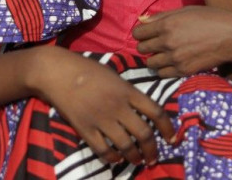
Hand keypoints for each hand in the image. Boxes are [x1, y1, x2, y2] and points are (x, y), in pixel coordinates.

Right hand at [34, 47, 175, 165]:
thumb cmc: (89, 71)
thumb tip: (145, 111)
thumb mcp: (116, 76)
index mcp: (128, 91)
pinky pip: (102, 150)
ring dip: (134, 157)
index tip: (172, 139)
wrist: (59, 73)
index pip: (156, 112)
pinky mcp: (85, 129)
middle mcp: (118, 107)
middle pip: (143, 133)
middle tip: (154, 158)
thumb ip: (130, 94)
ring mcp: (101, 119)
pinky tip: (117, 159)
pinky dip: (112, 157)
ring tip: (138, 161)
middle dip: (152, 149)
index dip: (168, 128)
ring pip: (125, 145)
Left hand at [134, 6, 231, 76]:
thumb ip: (162, 16)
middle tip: (157, 43)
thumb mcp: (186, 11)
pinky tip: (173, 62)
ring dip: (155, 58)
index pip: (138, 33)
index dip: (141, 33)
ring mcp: (175, 58)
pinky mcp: (183, 70)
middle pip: (142, 49)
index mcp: (167, 24)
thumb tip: (142, 20)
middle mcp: (167, 42)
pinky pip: (162, 74)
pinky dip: (164, 69)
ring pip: (151, 63)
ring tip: (166, 54)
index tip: (148, 33)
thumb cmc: (212, 18)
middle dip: (147, 45)